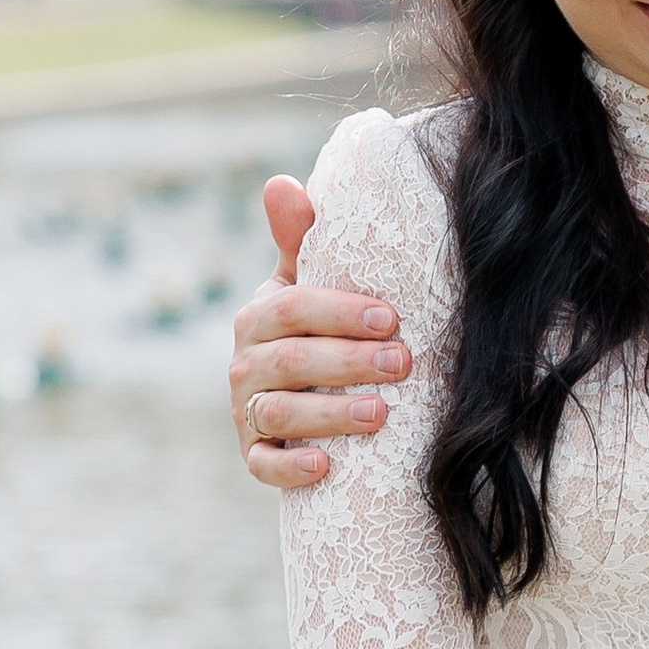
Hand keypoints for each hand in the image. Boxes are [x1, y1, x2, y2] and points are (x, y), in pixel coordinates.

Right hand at [228, 178, 408, 490]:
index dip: (340, 312)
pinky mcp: (253, 455)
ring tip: (381, 414)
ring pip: (279, 413)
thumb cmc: (320, 327)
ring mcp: (246, 412)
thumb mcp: (310, 281)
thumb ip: (300, 237)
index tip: (390, 318)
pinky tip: (325, 466)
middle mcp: (244, 364)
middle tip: (404, 363)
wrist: (307, 392)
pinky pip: (263, 465)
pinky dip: (290, 466)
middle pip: (291, 362)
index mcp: (259, 316)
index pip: (293, 308)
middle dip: (349, 362)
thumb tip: (279, 182)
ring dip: (330, 414)